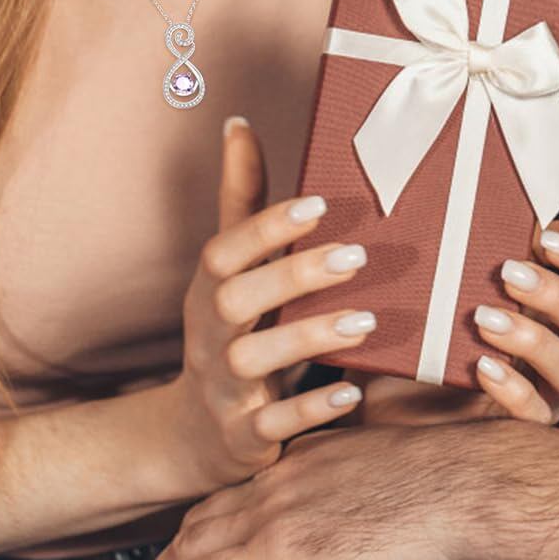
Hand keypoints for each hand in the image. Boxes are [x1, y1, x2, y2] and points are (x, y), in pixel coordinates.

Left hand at [116, 423, 519, 559]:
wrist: (465, 483)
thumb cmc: (454, 479)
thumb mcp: (399, 468)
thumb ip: (369, 483)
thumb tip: (375, 509)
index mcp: (312, 458)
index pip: (245, 491)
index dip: (212, 517)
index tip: (190, 537)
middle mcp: (283, 479)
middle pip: (209, 518)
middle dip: (172, 551)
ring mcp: (275, 513)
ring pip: (194, 551)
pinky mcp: (275, 553)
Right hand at [161, 117, 376, 492]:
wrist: (192, 435)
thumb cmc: (229, 330)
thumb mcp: (229, 270)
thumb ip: (241, 201)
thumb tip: (238, 123)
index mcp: (208, 290)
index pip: (223, 250)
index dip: (266, 226)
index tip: (318, 204)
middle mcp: (208, 336)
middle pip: (234, 299)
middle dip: (292, 275)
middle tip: (355, 256)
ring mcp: (223, 389)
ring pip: (253, 361)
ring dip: (309, 336)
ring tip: (366, 319)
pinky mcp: (244, 437)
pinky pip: (273, 424)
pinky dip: (310, 409)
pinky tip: (351, 392)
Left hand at [466, 211, 558, 423]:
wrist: (403, 368)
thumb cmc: (452, 305)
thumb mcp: (487, 262)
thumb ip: (532, 237)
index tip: (547, 241)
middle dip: (558, 298)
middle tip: (507, 274)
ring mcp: (551, 387)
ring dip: (532, 339)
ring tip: (484, 318)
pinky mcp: (521, 420)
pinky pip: (534, 413)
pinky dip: (512, 388)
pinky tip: (482, 365)